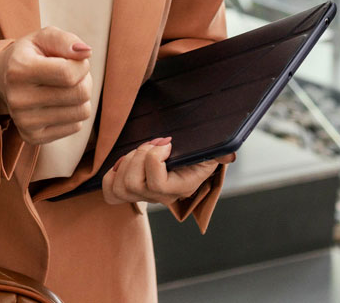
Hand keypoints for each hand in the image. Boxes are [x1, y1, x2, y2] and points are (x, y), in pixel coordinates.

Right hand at [0, 27, 94, 145]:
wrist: (5, 79)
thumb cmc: (31, 54)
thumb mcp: (44, 37)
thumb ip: (66, 40)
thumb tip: (86, 52)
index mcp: (19, 70)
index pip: (68, 74)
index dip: (81, 65)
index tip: (74, 60)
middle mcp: (18, 99)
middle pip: (79, 94)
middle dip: (84, 80)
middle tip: (71, 74)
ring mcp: (24, 122)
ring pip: (81, 112)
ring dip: (81, 97)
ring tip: (64, 88)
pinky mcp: (32, 137)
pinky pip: (76, 127)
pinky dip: (73, 113)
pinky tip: (57, 103)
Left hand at [101, 138, 231, 205]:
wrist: (189, 161)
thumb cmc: (198, 154)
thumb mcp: (211, 152)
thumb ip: (220, 153)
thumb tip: (228, 155)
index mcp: (181, 188)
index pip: (157, 183)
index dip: (154, 158)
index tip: (167, 143)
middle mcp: (161, 197)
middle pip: (133, 185)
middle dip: (139, 156)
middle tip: (152, 144)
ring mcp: (144, 196)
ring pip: (121, 187)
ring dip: (127, 162)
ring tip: (141, 151)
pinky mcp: (129, 191)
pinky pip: (111, 191)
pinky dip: (113, 174)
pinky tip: (126, 161)